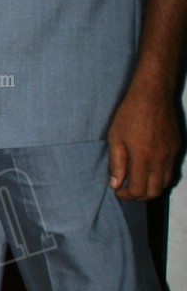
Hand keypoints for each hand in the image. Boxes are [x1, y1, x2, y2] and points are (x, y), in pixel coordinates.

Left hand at [107, 78, 182, 199]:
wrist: (153, 94)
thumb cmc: (130, 114)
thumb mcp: (115, 138)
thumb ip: (116, 164)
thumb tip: (115, 184)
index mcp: (143, 158)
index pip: (138, 190)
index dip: (127, 195)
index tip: (118, 191)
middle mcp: (160, 159)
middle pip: (154, 192)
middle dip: (140, 196)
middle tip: (128, 190)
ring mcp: (171, 153)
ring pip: (166, 182)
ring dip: (152, 187)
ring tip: (138, 180)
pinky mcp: (177, 147)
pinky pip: (171, 169)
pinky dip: (160, 175)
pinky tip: (149, 168)